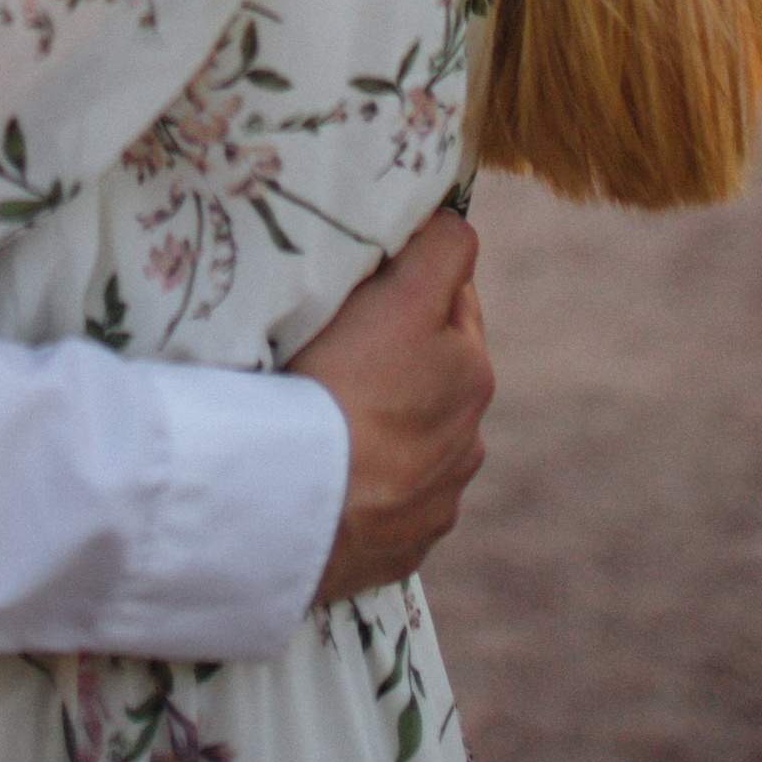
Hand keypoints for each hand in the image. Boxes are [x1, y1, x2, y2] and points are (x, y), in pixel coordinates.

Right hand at [293, 212, 491, 606]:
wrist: (290, 510)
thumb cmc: (323, 388)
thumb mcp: (380, 295)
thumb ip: (428, 252)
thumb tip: (445, 225)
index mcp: (466, 357)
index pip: (454, 270)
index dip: (413, 264)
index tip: (373, 267)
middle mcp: (470, 417)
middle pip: (445, 351)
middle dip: (411, 339)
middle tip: (346, 339)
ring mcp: (447, 481)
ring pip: (430, 423)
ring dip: (401, 410)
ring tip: (335, 412)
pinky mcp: (420, 535)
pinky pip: (407, 489)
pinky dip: (385, 475)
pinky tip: (338, 470)